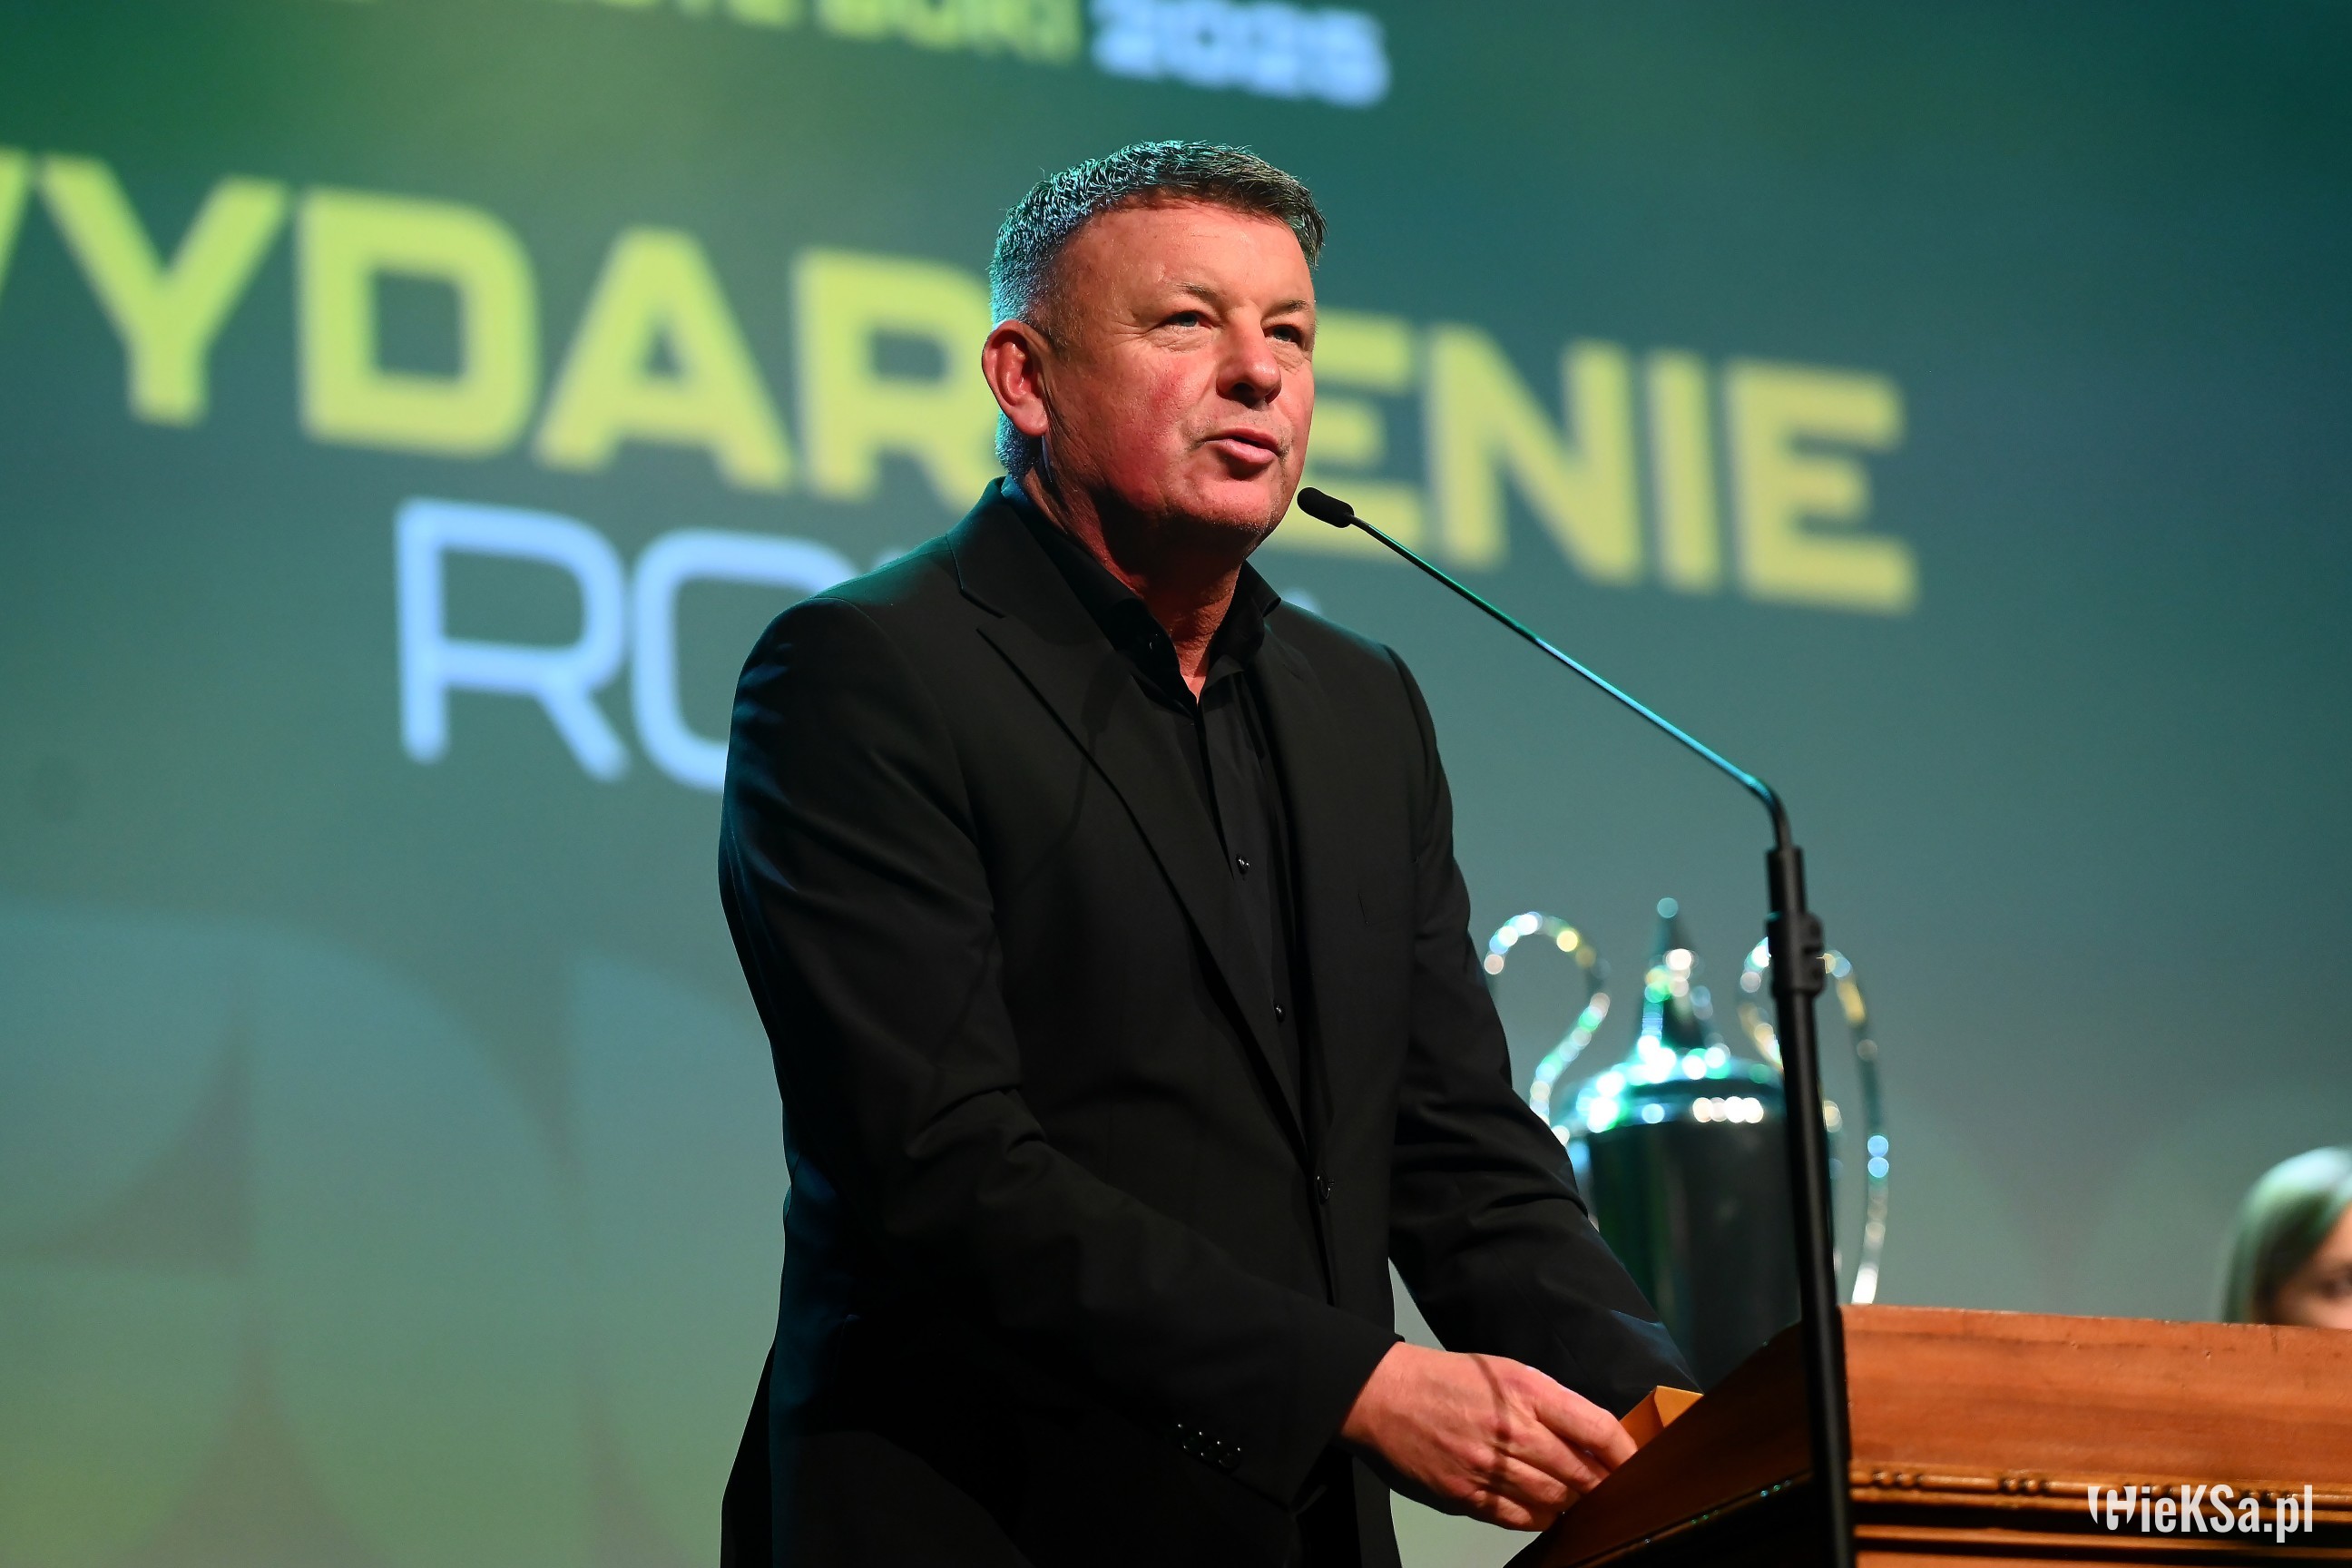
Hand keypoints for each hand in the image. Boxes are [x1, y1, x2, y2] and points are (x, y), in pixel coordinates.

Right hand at [1337, 1342, 1635, 1530]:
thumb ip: (1549, 1404)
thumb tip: (1590, 1439)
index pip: (1597, 1428)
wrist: (1383, 1395)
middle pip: (1579, 1473)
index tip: (1636, 1464)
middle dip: (1599, 1485)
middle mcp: (1511, 1430)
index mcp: (1525, 1391)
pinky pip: (1517, 1518)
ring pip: (1553, 1500)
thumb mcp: (1504, 1372)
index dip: (1625, 1453)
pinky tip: (1540, 1507)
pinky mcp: (1465, 1495)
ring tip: (1572, 1496)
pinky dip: (1538, 1517)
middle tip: (1608, 1489)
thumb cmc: (1445, 1380)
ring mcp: (1488, 1467)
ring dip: (1570, 1502)